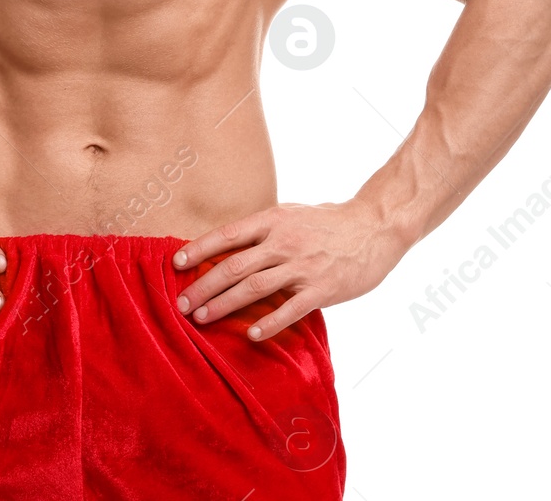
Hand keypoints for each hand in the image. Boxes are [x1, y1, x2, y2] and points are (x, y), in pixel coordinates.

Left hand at [171, 200, 403, 340]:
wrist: (374, 227)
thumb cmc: (328, 222)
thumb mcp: (292, 214)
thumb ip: (264, 229)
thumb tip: (229, 244)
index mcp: (273, 220)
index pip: (228, 235)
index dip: (200, 249)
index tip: (177, 264)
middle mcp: (284, 241)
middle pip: (234, 266)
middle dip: (203, 286)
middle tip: (181, 303)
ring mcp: (303, 266)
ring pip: (255, 288)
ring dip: (224, 305)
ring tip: (202, 318)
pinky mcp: (323, 288)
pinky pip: (290, 309)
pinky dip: (269, 323)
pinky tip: (251, 335)